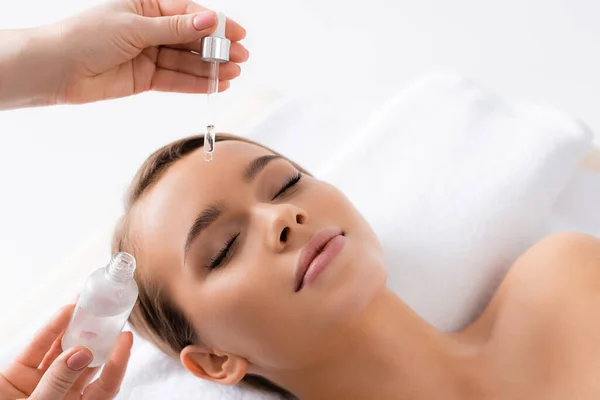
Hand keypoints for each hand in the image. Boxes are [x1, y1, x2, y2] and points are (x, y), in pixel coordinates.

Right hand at [0, 304, 132, 399]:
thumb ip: (58, 383)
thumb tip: (83, 353)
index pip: (106, 385)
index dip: (119, 362)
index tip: (127, 337)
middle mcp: (62, 396)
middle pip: (87, 363)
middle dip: (99, 338)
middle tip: (111, 314)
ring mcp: (39, 384)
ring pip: (62, 351)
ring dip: (75, 328)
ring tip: (89, 306)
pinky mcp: (17, 374)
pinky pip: (37, 349)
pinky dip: (51, 330)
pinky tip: (65, 312)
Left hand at [44, 0, 247, 104]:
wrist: (57, 69)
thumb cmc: (86, 36)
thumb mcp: (136, 27)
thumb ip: (175, 28)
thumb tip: (209, 19)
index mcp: (146, 5)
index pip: (188, 13)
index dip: (214, 24)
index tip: (237, 34)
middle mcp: (150, 29)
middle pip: (191, 38)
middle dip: (216, 48)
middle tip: (240, 56)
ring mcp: (149, 54)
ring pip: (186, 61)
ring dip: (210, 67)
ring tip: (232, 72)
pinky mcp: (146, 78)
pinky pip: (176, 80)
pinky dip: (195, 83)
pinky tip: (215, 83)